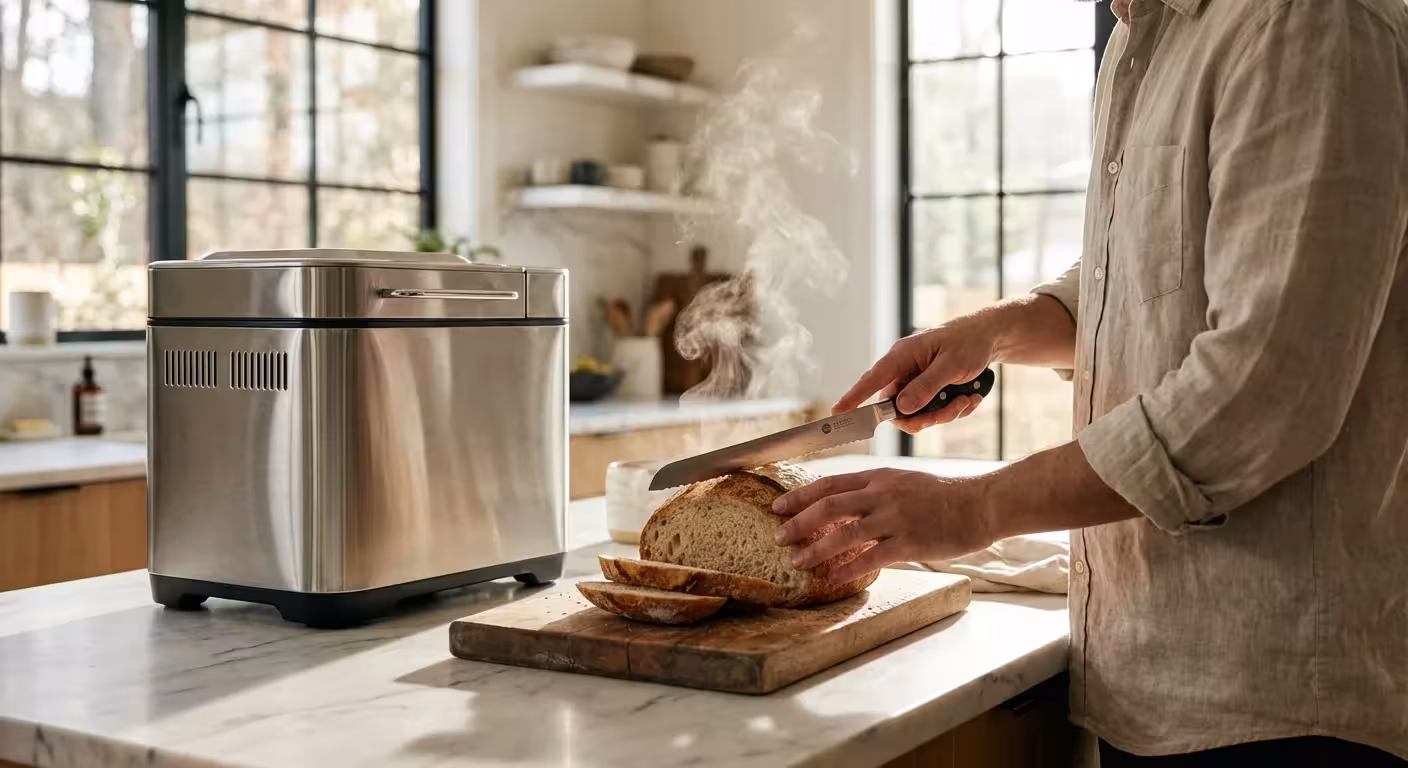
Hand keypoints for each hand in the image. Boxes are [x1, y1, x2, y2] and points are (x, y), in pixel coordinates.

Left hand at [771, 469, 996, 584]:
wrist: (980, 504)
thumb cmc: (943, 496)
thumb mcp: (903, 482)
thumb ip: (874, 491)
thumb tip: (844, 504)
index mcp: (879, 477)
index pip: (830, 483)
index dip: (801, 496)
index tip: (779, 506)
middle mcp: (882, 494)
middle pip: (829, 506)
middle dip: (799, 522)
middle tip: (779, 536)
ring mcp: (896, 518)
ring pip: (844, 532)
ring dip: (816, 548)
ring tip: (798, 561)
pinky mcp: (910, 542)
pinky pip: (871, 557)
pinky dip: (848, 568)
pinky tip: (832, 577)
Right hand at [835, 316, 998, 434]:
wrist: (988, 338)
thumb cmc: (968, 343)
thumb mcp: (951, 365)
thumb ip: (926, 387)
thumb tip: (901, 408)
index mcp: (902, 355)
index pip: (872, 379)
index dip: (854, 397)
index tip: (838, 411)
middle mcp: (904, 370)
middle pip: (896, 408)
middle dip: (924, 417)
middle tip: (949, 412)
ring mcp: (915, 382)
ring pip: (915, 414)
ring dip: (942, 414)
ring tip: (966, 401)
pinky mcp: (927, 391)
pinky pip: (930, 412)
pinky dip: (951, 410)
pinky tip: (969, 398)